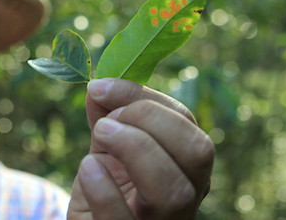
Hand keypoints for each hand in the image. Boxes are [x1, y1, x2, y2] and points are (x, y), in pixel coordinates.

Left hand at [67, 78, 213, 219]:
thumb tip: (99, 89)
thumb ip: (108, 119)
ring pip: (174, 191)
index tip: (100, 88)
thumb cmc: (104, 190)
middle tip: (106, 121)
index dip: (143, 96)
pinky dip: (102, 189)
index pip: (186, 121)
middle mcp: (186, 197)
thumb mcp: (107, 150)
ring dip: (133, 148)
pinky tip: (88, 168)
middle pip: (197, 151)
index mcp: (185, 165)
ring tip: (100, 135)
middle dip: (149, 120)